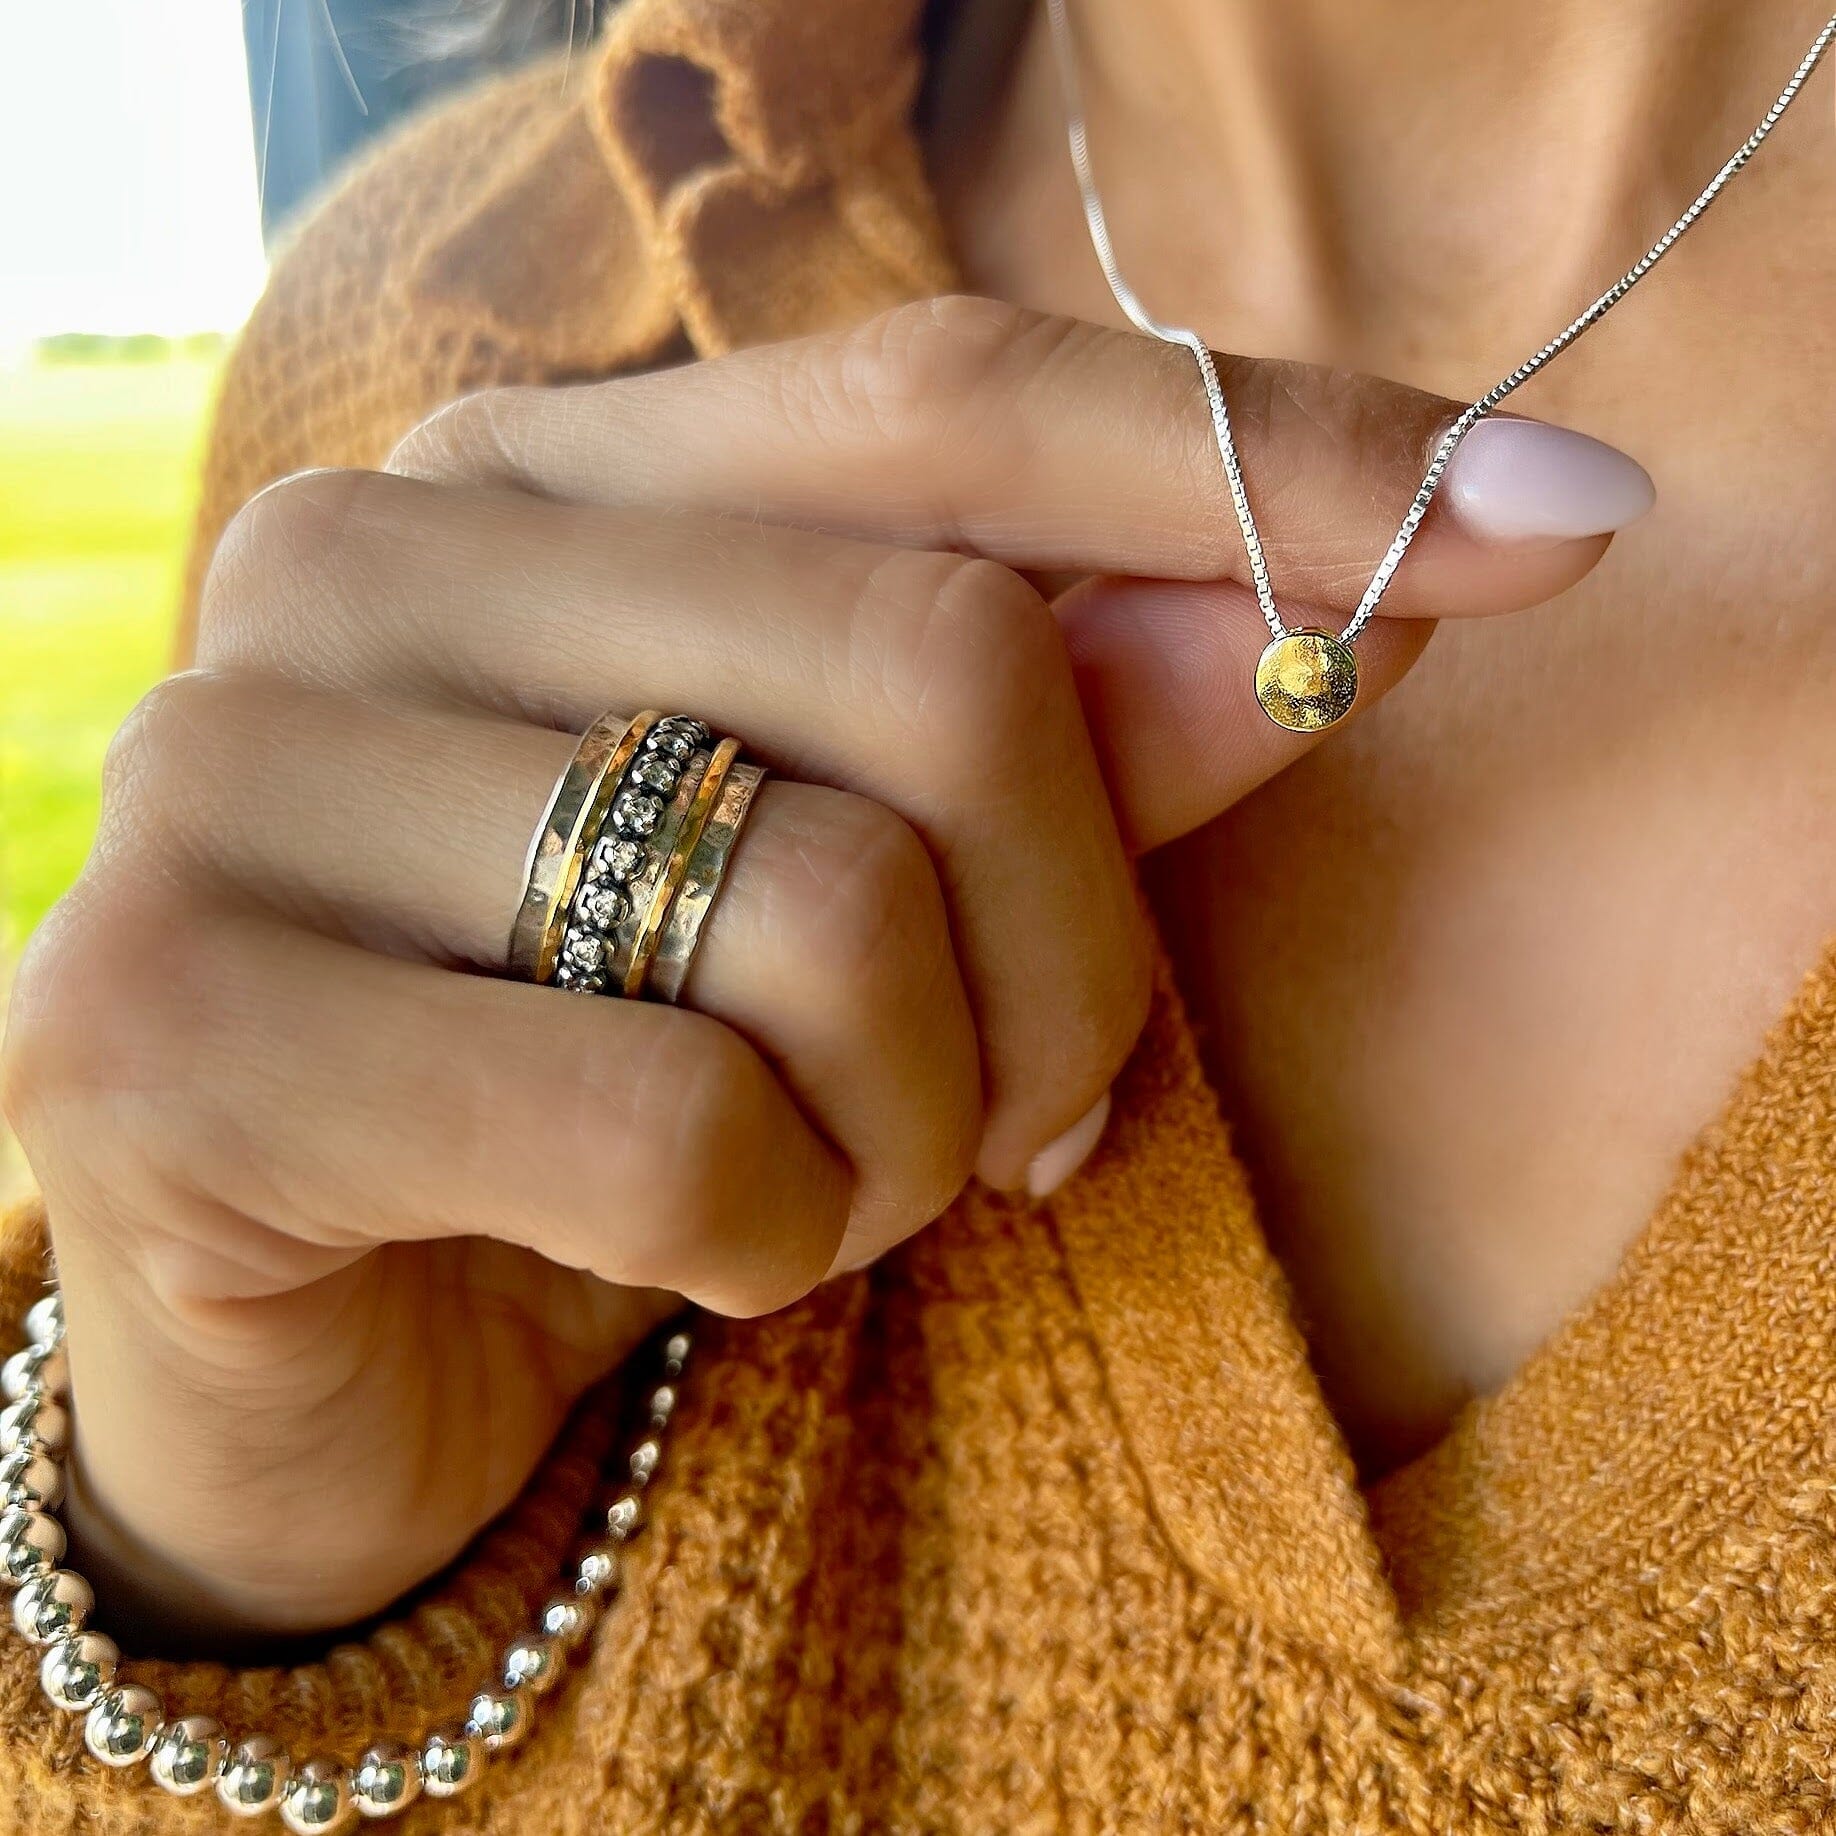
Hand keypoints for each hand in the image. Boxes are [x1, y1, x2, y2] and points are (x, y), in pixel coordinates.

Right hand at [0, 298, 1621, 1639]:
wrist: (334, 1349)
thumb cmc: (623, 1091)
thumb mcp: (883, 900)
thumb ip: (1100, 723)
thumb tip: (1387, 580)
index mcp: (531, 480)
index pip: (952, 395)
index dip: (1272, 456)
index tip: (1559, 520)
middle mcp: (359, 567)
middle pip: (941, 665)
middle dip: (1077, 959)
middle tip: (1038, 1118)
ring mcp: (229, 779)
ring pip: (826, 916)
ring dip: (917, 1124)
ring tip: (822, 1184)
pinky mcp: (168, 1025)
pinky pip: (678, 1129)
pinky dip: (767, 1237)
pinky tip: (684, 1256)